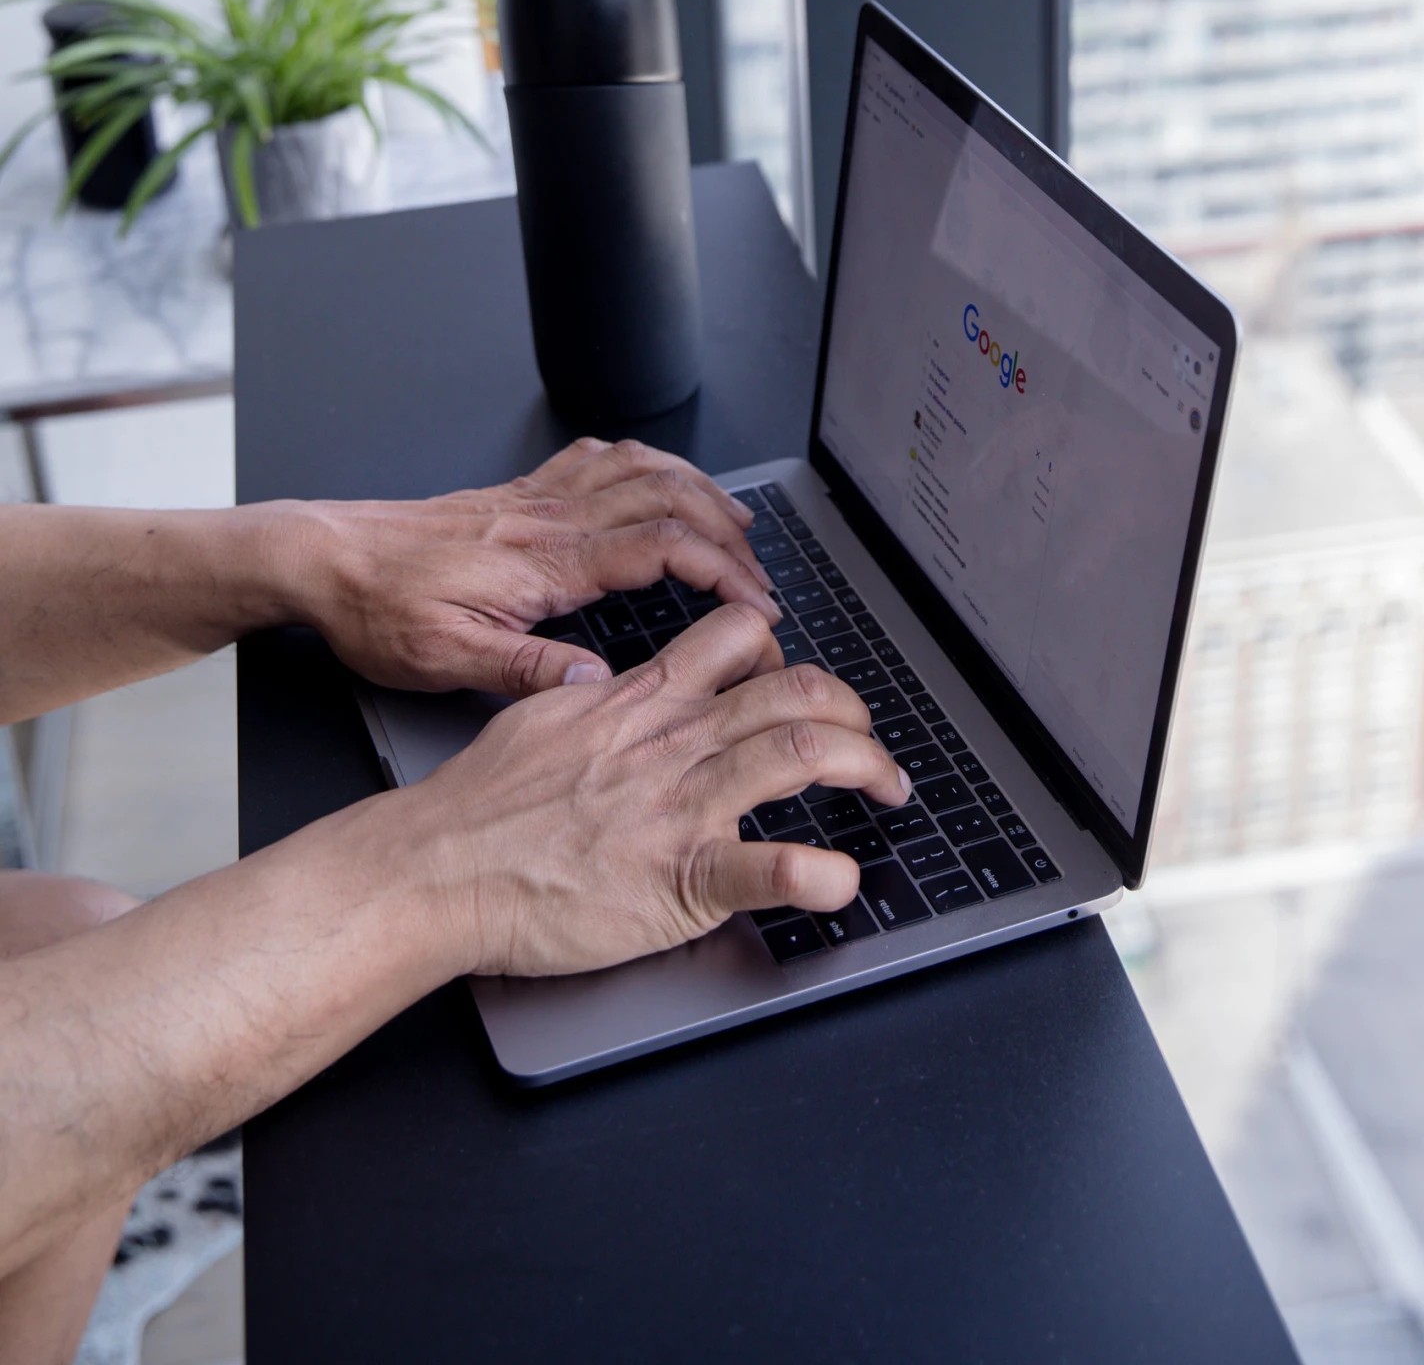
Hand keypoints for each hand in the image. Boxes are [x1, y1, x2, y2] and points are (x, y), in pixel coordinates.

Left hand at [284, 438, 776, 698]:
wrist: (327, 558)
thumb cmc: (378, 610)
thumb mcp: (445, 661)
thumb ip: (526, 672)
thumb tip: (597, 688)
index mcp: (543, 563)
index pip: (658, 547)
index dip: (720, 570)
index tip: (756, 600)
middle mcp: (548, 519)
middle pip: (665, 498)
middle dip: (726, 530)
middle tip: (759, 569)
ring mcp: (535, 499)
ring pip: (639, 468)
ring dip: (695, 488)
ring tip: (731, 519)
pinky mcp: (518, 494)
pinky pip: (596, 458)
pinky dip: (642, 462)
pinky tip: (653, 477)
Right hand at [416, 603, 911, 975]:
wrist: (440, 864)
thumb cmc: (478, 804)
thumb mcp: (540, 717)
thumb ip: (591, 701)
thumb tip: (605, 686)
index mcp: (643, 700)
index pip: (739, 637)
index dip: (786, 654)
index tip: (798, 686)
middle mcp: (676, 740)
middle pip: (798, 689)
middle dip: (854, 712)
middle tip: (868, 745)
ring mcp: (683, 805)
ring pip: (803, 750)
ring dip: (867, 767)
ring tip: (888, 790)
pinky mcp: (679, 877)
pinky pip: (769, 867)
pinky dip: (822, 875)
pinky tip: (841, 881)